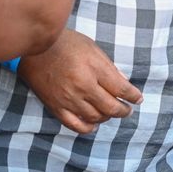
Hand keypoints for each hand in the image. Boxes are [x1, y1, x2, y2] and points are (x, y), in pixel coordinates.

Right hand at [17, 30, 142, 133]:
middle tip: (127, 109)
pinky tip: (94, 123)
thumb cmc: (66, 43)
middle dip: (124, 110)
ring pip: (96, 118)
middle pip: (111, 107)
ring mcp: (69, 99)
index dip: (133, 96)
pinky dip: (88, 127)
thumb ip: (109, 66)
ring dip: (107, 117)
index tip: (138, 98)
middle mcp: (83, 86)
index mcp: (94, 69)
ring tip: (110, 113)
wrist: (35, 49)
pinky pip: (76, 125)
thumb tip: (123, 82)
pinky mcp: (56, 107)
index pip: (121, 89)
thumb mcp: (92, 48)